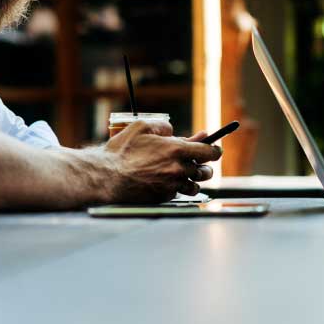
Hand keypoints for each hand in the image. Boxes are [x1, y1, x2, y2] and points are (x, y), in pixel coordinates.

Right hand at [103, 121, 221, 202]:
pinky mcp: (164, 197)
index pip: (209, 152)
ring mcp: (172, 185)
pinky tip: (168, 183)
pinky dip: (177, 189)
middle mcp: (178, 169)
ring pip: (194, 186)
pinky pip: (178, 194)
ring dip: (193, 180)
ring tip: (184, 175)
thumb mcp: (141, 127)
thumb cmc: (122, 151)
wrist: (107, 177)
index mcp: (177, 150)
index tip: (216, 150)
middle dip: (204, 167)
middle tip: (199, 163)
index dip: (215, 150)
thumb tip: (173, 131)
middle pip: (205, 171)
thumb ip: (162, 126)